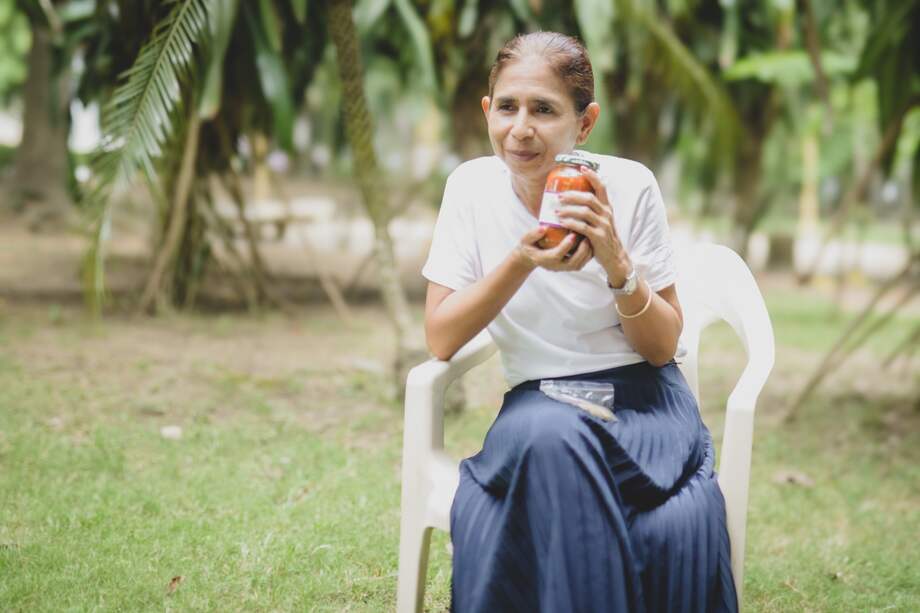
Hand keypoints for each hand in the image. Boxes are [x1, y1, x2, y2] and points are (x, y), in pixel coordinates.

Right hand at [514, 226, 593, 272]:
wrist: (531, 256)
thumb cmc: (529, 245)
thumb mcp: (526, 239)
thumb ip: (533, 234)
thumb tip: (544, 228)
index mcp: (544, 259)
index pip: (556, 255)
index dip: (565, 246)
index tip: (572, 235)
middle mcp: (556, 266)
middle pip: (572, 263)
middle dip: (581, 251)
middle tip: (586, 237)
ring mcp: (564, 267)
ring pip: (579, 264)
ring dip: (587, 253)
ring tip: (591, 238)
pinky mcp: (570, 265)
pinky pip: (582, 262)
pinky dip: (589, 253)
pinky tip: (591, 241)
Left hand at [555, 167, 631, 284]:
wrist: (614, 258)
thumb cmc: (603, 238)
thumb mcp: (601, 222)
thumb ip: (591, 211)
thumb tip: (573, 200)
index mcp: (607, 208)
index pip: (601, 187)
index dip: (592, 176)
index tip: (582, 168)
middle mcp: (607, 214)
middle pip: (589, 198)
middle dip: (572, 195)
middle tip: (558, 196)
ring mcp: (603, 225)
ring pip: (585, 211)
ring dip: (568, 209)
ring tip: (555, 210)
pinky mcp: (598, 237)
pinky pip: (582, 227)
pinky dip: (570, 223)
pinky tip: (561, 222)